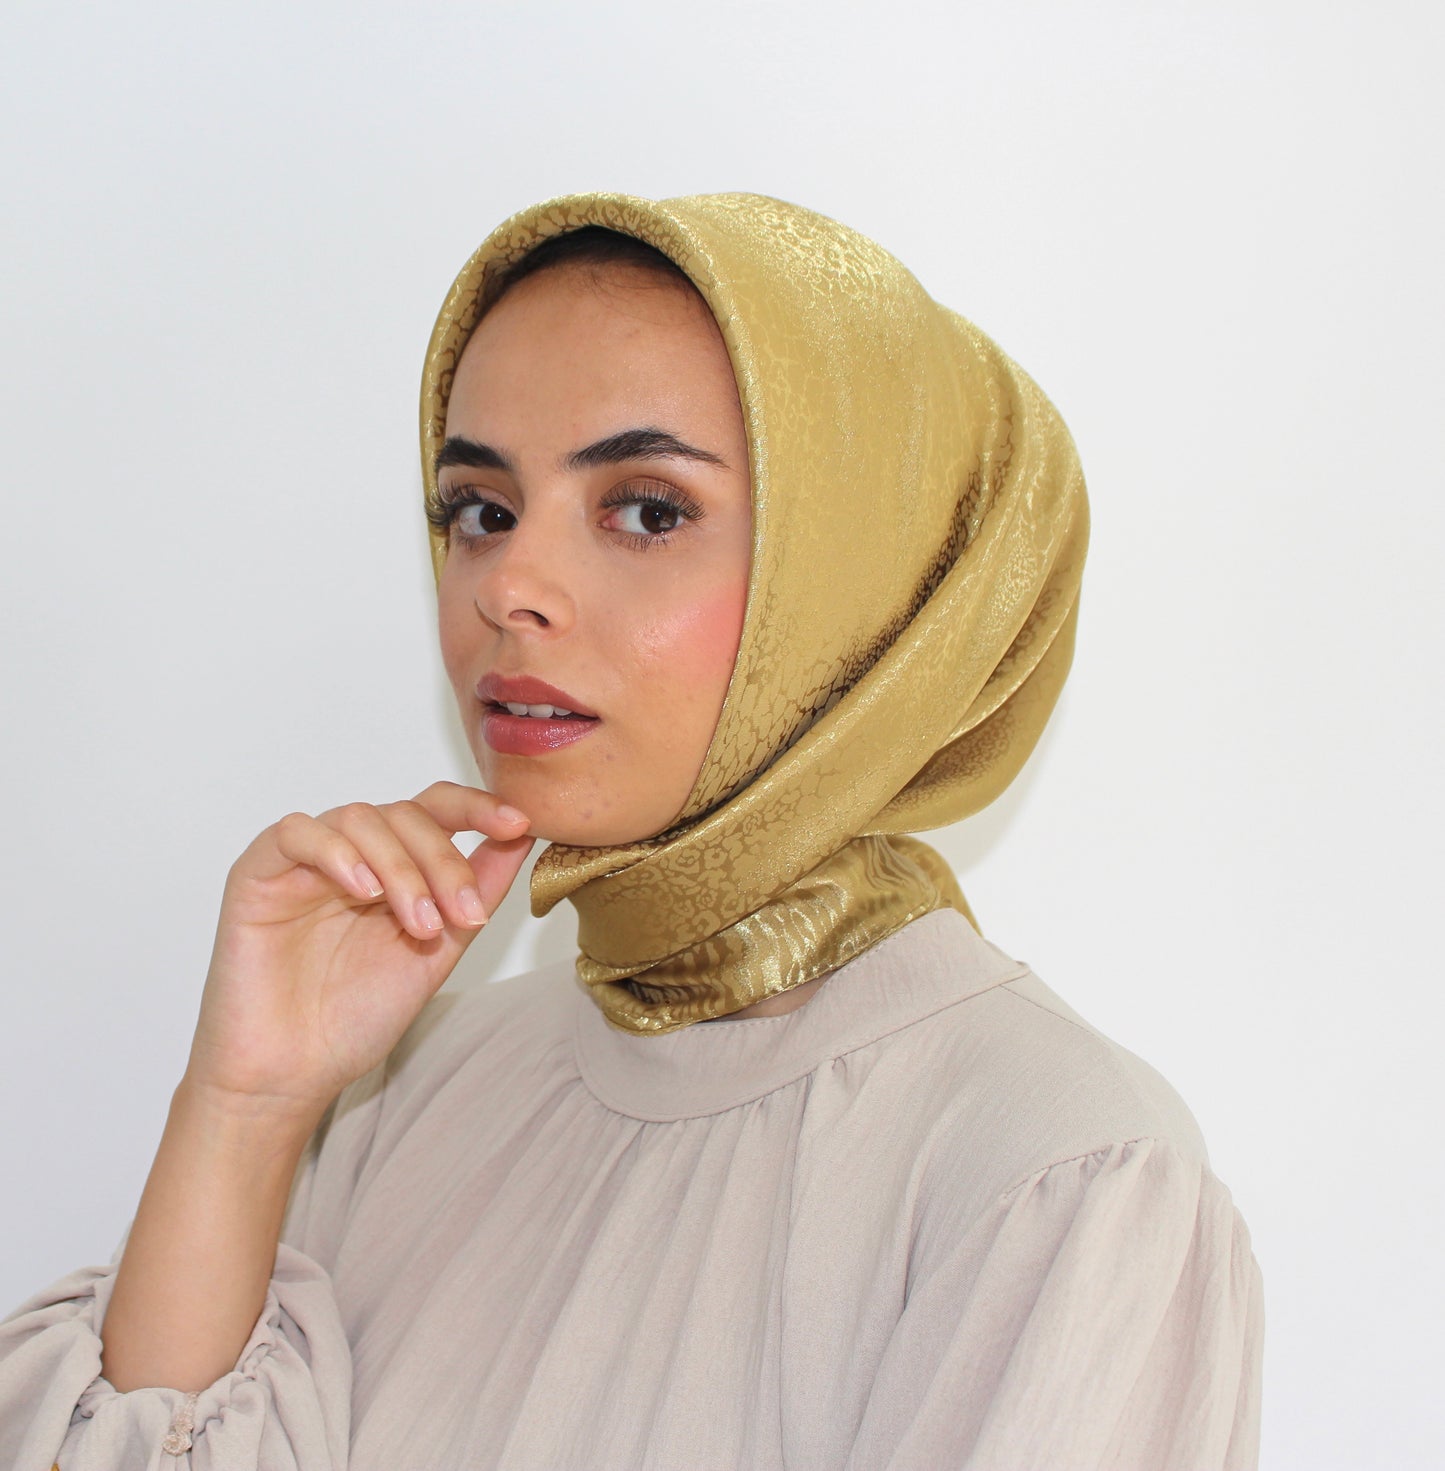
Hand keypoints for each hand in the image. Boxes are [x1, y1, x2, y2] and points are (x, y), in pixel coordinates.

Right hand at [183, 781, 534, 1120]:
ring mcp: (304, 861)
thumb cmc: (357, 1017)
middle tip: (461, 913)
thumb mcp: (439, 950)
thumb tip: (522, 837)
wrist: (294, 1072)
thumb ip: (476, 891)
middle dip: (443, 860)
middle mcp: (351, 855)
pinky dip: (336, 852)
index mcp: (393, 866)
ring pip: (360, 818)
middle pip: (405, 814)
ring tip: (418, 923)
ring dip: (401, 867)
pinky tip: (363, 890)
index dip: (477, 807)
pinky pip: (295, 833)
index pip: (436, 810)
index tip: (517, 824)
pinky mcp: (257, 873)